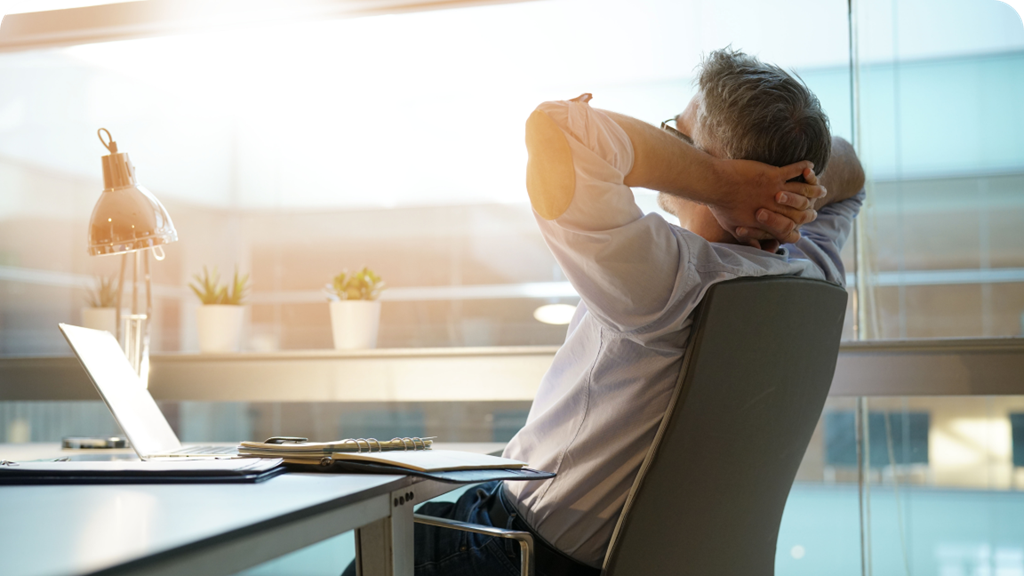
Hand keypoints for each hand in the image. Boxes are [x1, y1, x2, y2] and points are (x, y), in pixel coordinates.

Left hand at [708, 159, 825, 249]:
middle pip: (803, 213)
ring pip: (803, 192)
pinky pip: (795, 170)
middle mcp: (776, 209)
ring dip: (813, 188)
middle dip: (810, 208)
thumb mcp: (733, 228)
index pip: (791, 232)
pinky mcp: (774, 174)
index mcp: (767, 223)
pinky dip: (804, 168)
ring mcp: (777, 191)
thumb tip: (755, 248)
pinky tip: (810, 165)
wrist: (714, 184)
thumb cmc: (721, 207)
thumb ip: (747, 238)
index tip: (802, 222)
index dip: (798, 227)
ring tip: (820, 186)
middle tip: (817, 202)